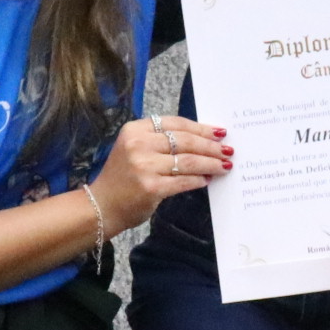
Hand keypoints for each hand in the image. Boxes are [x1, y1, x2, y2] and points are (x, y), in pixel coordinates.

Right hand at [93, 114, 229, 229]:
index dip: (200, 128)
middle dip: (210, 146)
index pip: (175, 123)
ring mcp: (144, 166)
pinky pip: (183, 181)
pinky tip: (207, 179)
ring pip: (188, 161)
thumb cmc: (123, 177)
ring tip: (224, 166)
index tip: (219, 133)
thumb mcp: (134, 149)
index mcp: (135, 130)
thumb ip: (160, 141)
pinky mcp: (151, 187)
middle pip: (185, 141)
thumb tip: (201, 141)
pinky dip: (198, 180)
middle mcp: (138, 144)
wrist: (102, 205)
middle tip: (228, 151)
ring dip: (210, 163)